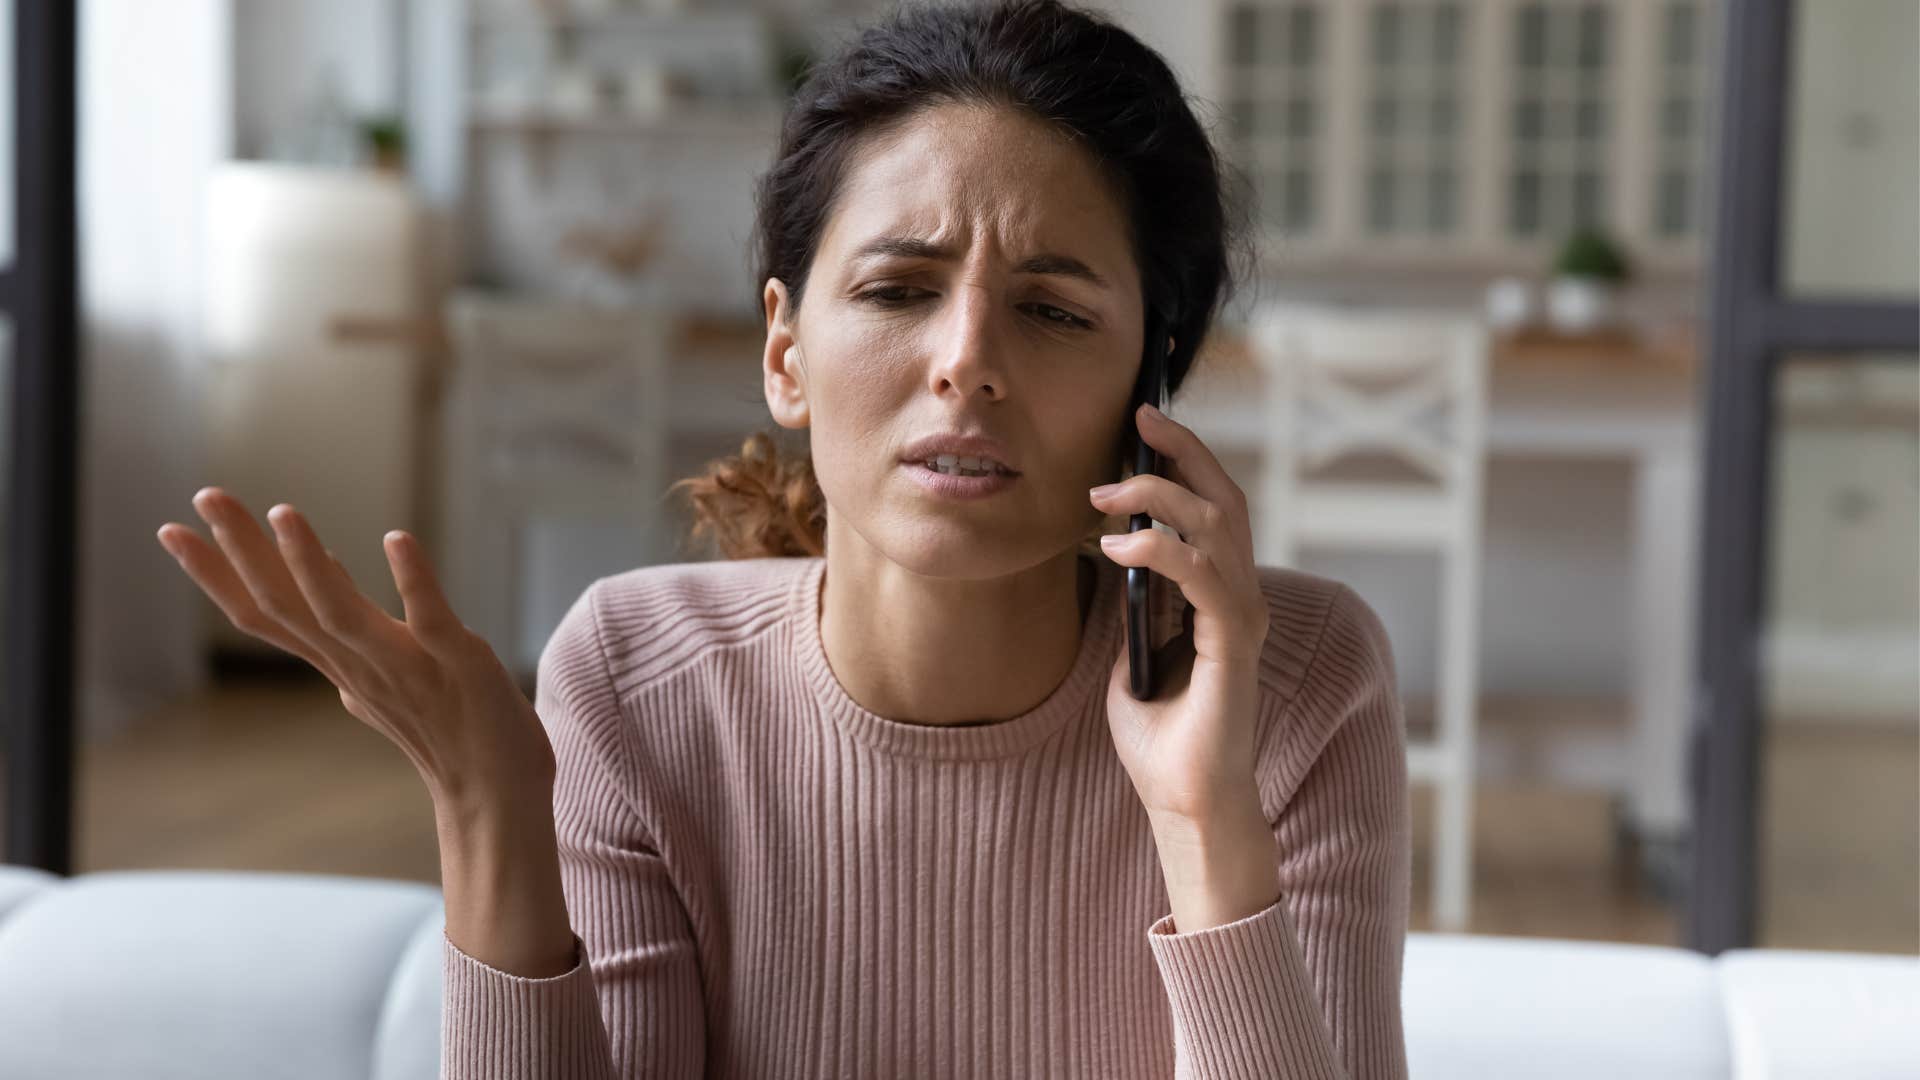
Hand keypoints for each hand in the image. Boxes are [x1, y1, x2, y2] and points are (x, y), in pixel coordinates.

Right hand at [156, 487, 555, 808]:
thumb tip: (324, 577)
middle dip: (241, 550)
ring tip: (283, 512)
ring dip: (309, 565)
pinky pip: (431, 622)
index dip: (216, 574)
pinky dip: (413, 581)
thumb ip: (348, 632)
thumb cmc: (445, 732)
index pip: (265, 616)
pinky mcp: (460, 667)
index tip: (171, 528)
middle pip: (285, 606)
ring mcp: (407, 669)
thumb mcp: (382, 674)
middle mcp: (358, 667)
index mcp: (338, 665)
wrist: (495, 797)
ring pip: (340, 616)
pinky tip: (396, 539)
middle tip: (205, 493)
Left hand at [1088, 403, 1271, 826]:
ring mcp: (1243, 620)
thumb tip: (1109, 561)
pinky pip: (1203, 577)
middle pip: (1226, 500)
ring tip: (1105, 492)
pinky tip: (1118, 547)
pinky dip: (1160, 551)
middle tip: (1141, 417)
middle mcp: (1241, 599)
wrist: (1185, 803)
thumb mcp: (1131, 656)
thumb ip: (1132, 609)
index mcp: (1221, 598)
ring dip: (1160, 497)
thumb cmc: (1161, 740)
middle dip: (1184, 452)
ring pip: (1218, 527)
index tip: (1143, 424)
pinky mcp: (1233, 646)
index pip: (1213, 510)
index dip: (1185, 461)